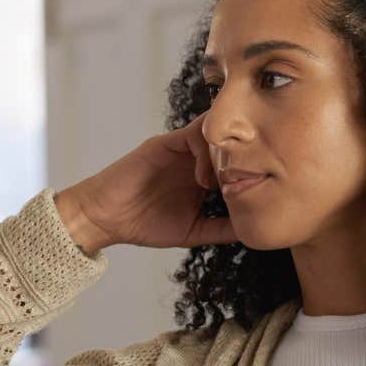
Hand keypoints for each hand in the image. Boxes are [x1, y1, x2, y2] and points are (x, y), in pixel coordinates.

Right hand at [53, 117, 237, 255]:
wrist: (105, 217)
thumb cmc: (144, 224)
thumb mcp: (192, 231)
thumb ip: (221, 228)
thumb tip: (252, 230)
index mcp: (203, 177)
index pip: (237, 165)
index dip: (252, 173)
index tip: (259, 195)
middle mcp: (195, 159)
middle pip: (232, 146)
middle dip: (245, 161)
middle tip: (247, 185)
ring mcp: (181, 149)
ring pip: (218, 136)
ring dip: (226, 157)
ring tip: (220, 186)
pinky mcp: (166, 143)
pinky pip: (195, 133)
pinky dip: (206, 152)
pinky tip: (203, 180)